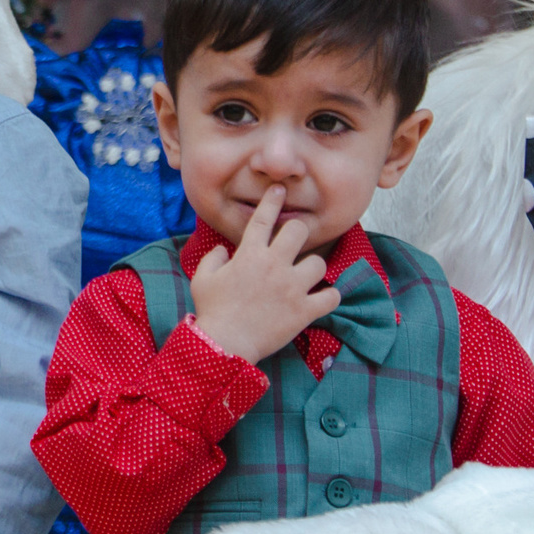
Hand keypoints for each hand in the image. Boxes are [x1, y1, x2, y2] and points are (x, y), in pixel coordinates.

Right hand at [190, 186, 343, 363]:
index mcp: (249, 254)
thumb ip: (213, 259)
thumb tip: (224, 250)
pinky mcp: (304, 310)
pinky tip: (323, 298)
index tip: (280, 189)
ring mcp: (292, 288)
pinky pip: (331, 297)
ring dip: (312, 268)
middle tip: (294, 243)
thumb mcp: (202, 279)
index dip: (272, 199)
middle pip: (299, 231)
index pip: (263, 217)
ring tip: (305, 277)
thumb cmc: (211, 311)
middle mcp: (274, 265)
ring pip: (319, 263)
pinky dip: (329, 297)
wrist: (225, 344)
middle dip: (298, 232)